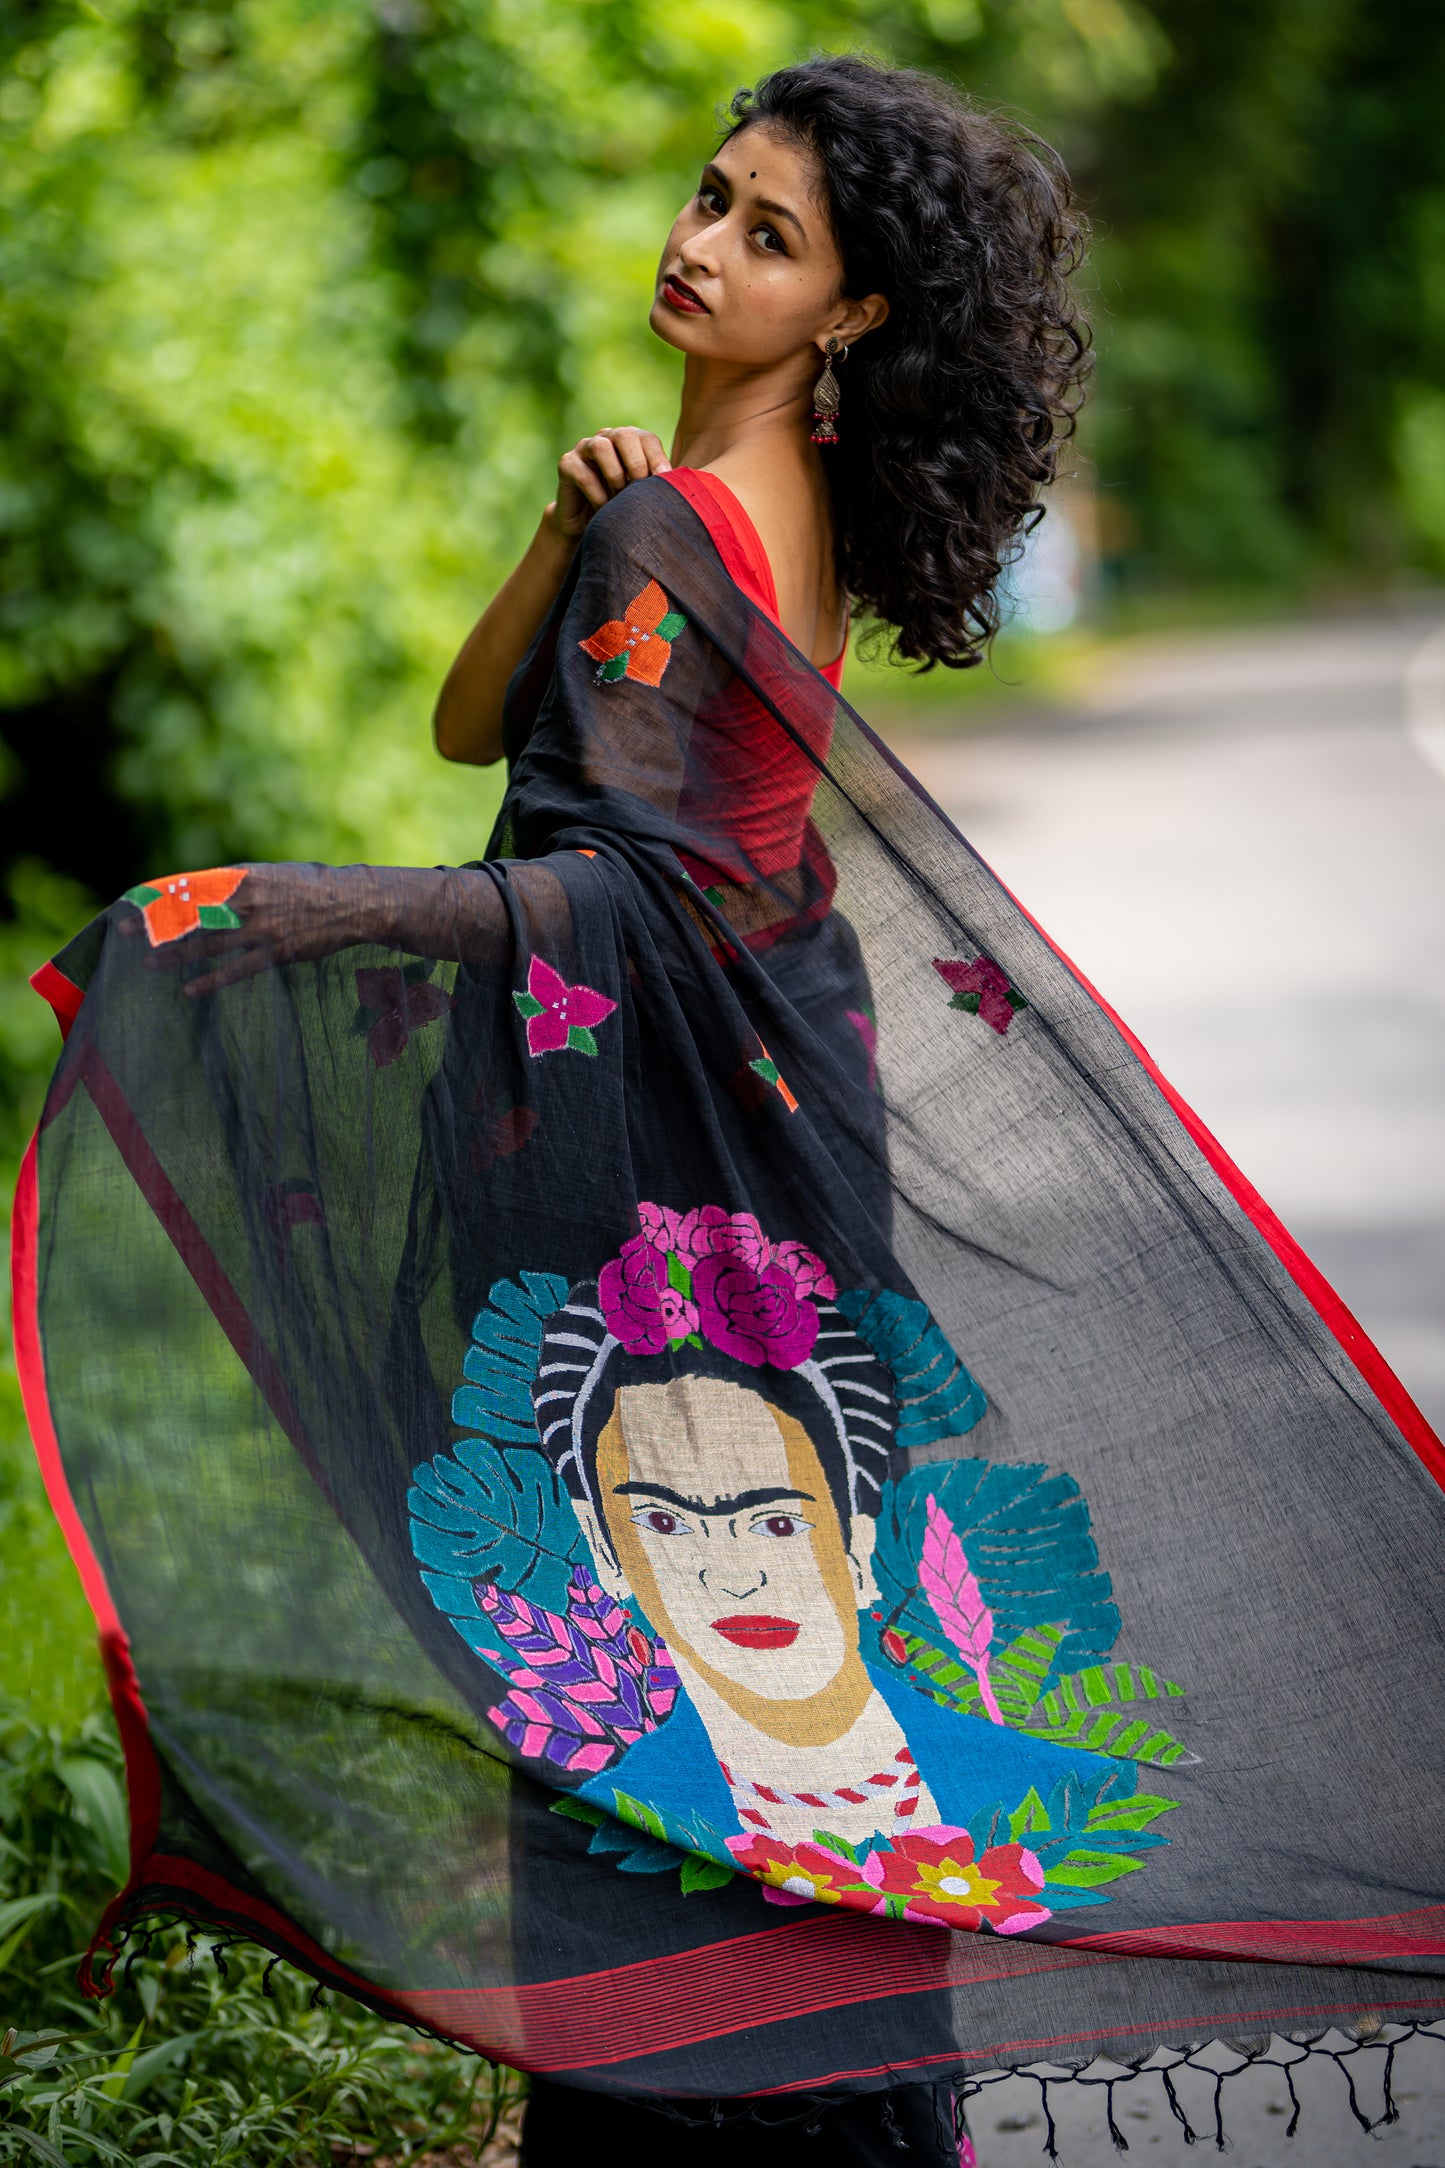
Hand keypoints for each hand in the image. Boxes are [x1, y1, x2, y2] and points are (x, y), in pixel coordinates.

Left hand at [116, 863, 384, 994]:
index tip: (131, 902)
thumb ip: (237, 883)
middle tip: (121, 930)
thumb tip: (204, 890)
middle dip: (152, 923)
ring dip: (173, 955)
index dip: (157, 895)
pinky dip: (211, 980)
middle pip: (188, 913)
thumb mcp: (270, 874)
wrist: (354, 902)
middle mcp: (245, 901)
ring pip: (206, 943)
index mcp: (241, 877)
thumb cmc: (311, 886)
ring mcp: (260, 929)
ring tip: (147, 964)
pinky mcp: (276, 953)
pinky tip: (189, 989)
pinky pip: (236, 970)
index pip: (187, 886)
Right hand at [545, 426, 670, 542]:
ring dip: (615, 475)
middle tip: (640, 487)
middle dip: (636, 463)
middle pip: (624, 435)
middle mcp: (607, 438)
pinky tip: (603, 507)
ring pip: (601, 446)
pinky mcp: (566, 464)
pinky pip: (583, 473)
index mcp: (630, 442)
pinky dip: (596, 492)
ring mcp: (584, 448)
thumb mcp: (644, 496)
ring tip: (619, 497)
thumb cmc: (622, 507)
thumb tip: (687, 486)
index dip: (657, 459)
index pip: (647, 439)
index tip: (665, 481)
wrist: (588, 526)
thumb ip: (661, 486)